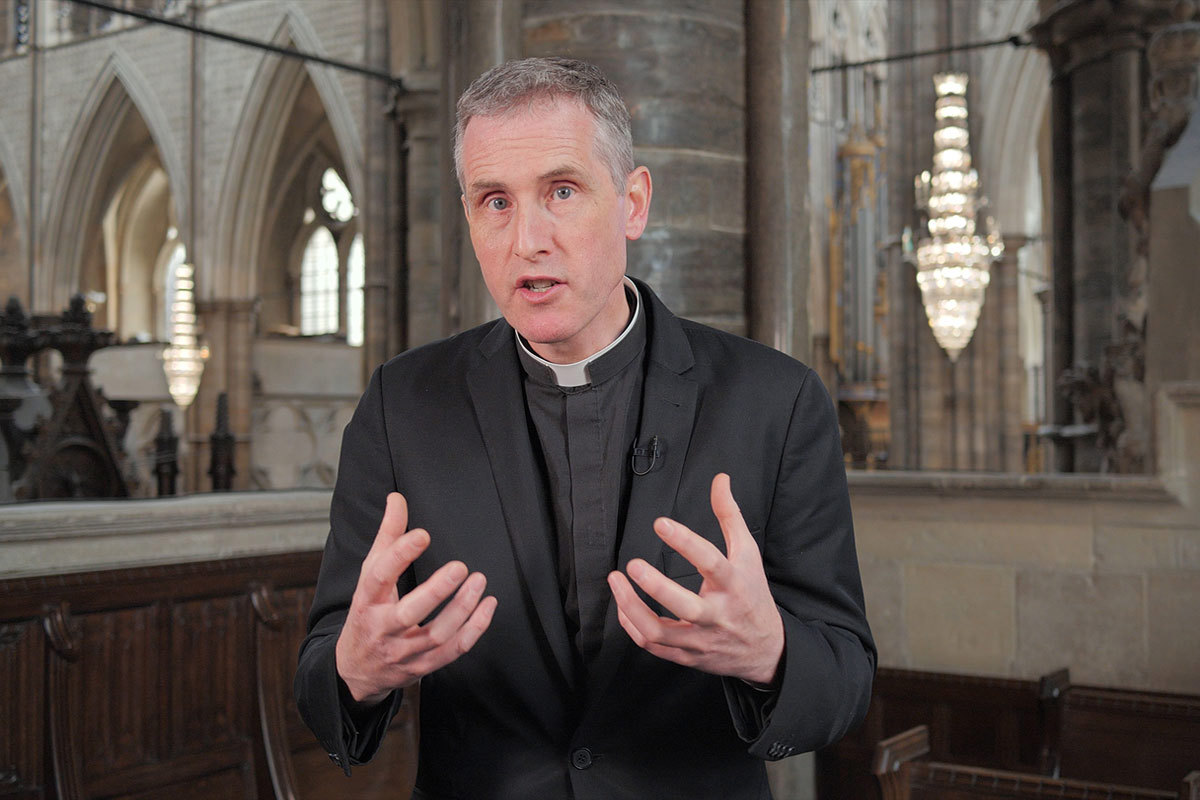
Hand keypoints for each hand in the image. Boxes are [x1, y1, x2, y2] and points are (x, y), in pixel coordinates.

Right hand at [335, 492, 497, 705]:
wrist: (357, 669)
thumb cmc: (368, 611)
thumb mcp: (370, 574)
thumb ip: (387, 536)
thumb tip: (397, 498)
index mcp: (367, 600)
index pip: (379, 576)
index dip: (399, 554)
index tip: (423, 534)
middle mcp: (383, 628)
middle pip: (408, 613)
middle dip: (435, 592)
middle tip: (459, 567)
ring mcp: (404, 651)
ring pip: (435, 635)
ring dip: (461, 609)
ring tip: (479, 581)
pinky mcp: (423, 666)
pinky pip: (452, 651)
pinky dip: (474, 629)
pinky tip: (487, 605)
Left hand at [607, 473, 783, 685]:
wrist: (765, 650)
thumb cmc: (752, 594)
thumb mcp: (748, 554)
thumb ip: (730, 516)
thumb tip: (720, 479)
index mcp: (734, 585)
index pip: (711, 562)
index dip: (685, 542)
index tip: (660, 523)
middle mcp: (718, 615)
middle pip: (686, 606)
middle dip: (657, 587)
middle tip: (632, 564)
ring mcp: (701, 639)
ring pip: (660, 632)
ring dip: (632, 608)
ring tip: (615, 580)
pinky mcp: (687, 656)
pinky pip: (654, 645)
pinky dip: (632, 626)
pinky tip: (622, 605)